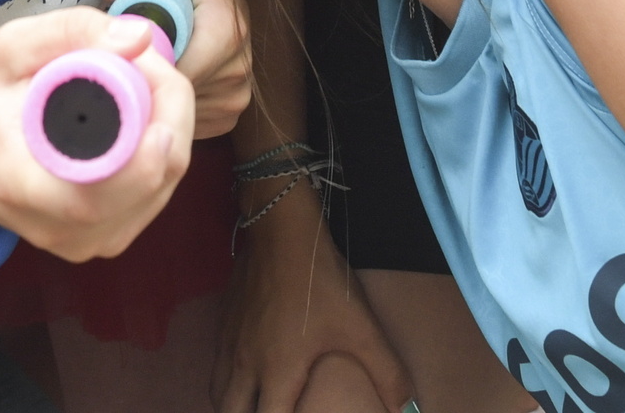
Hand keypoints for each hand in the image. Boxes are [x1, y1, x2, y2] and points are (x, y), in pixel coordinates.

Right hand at [0, 5, 196, 262]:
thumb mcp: (5, 49)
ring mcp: (87, 242)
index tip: (155, 77)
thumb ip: (69, 31)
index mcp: (25, 190)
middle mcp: (61, 231)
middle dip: (169, 110)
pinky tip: (139, 115)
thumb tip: (141, 37)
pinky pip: (158, 193)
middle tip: (146, 58)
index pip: (103, 191)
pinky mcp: (106, 240)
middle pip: (152, 181)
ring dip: (168, 125)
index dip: (146, 141)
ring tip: (136, 80)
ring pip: (165, 185)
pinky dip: (160, 148)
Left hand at [99, 0, 254, 138]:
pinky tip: (162, 84)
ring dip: (157, 97)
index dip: (139, 66)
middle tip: (125, 60)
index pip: (172, 71)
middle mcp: (238, 70)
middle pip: (173, 96)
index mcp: (226, 32)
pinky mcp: (229, 115)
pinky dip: (169, 109)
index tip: (117, 54)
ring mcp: (236, 97)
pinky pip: (187, 123)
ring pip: (178, 113)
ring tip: (146, 68)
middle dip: (145, 82)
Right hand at [215, 191, 414, 412]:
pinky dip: (226, 379)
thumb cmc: (320, 283)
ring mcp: (230, 341)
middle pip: (230, 412)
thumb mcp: (361, 328)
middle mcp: (246, 364)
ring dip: (232, 405)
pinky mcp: (224, 320)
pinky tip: (244, 370)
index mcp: (277, 373)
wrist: (281, 230)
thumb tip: (408, 407)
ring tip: (252, 406)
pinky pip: (216, 364)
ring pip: (217, 390)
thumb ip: (386, 371)